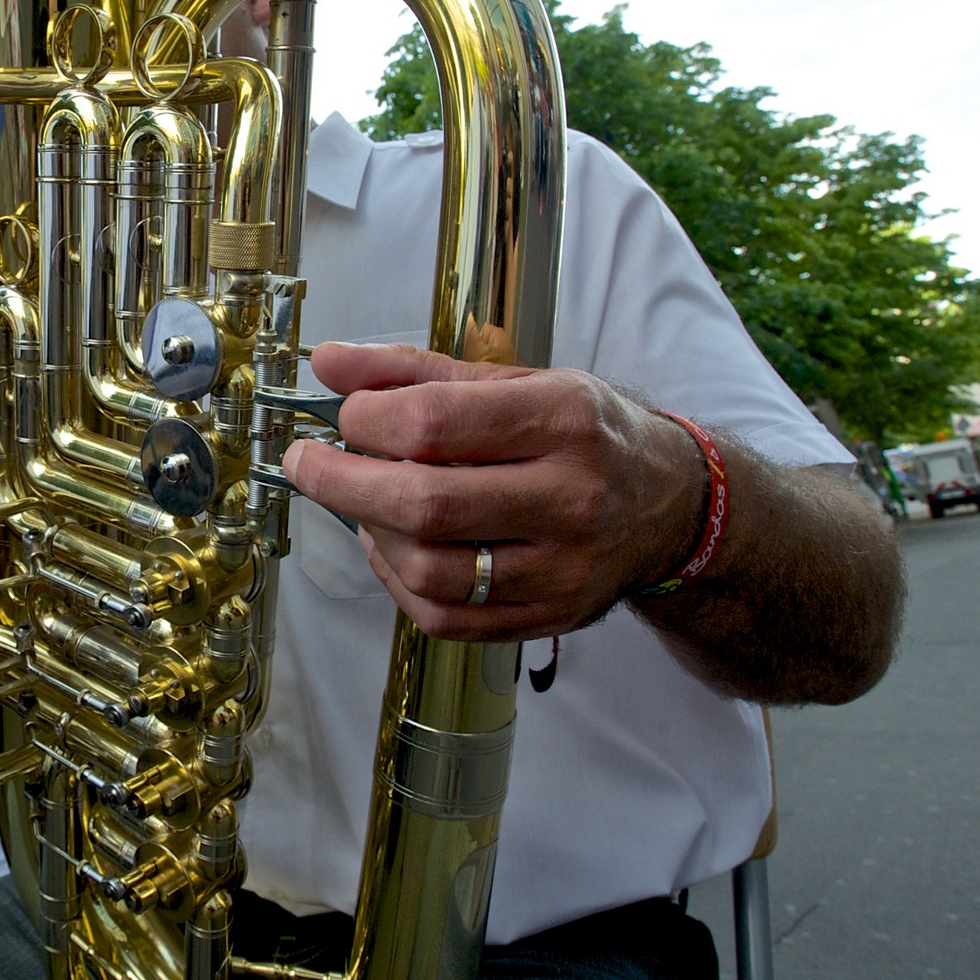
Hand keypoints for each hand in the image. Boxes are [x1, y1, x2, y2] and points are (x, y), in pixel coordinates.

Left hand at [280, 342, 698, 640]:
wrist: (670, 505)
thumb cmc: (581, 434)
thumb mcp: (515, 381)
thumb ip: (415, 371)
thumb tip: (328, 362)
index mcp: (563, 420)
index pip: (434, 423)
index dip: (365, 421)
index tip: (344, 418)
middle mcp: (570, 497)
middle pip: (425, 505)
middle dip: (342, 483)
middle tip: (309, 464)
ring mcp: (563, 568)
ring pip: (430, 570)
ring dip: (373, 535)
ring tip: (367, 505)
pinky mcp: (548, 616)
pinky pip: (444, 617)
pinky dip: (398, 583)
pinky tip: (395, 548)